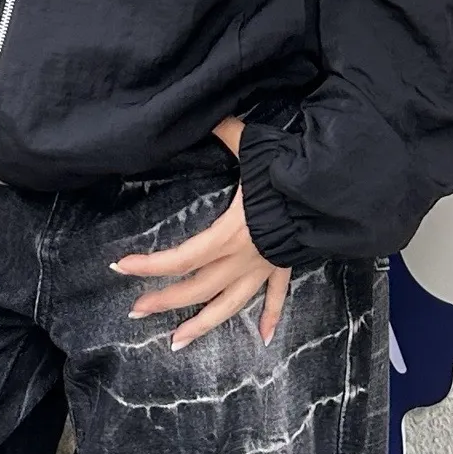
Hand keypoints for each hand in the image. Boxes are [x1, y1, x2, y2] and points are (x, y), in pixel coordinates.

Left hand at [111, 118, 290, 348]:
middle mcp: (241, 260)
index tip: (120, 267)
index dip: (148, 266)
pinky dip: (270, 316)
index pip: (180, 258)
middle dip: (164, 302)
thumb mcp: (252, 147)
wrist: (332, 195)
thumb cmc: (288, 172)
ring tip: (176, 342)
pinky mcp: (283, 267)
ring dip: (202, 325)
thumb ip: (226, 131)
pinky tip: (263, 337)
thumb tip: (208, 111)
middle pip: (196, 289)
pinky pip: (276, 297)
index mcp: (228, 235)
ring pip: (228, 306)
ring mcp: (262, 268)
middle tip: (135, 312)